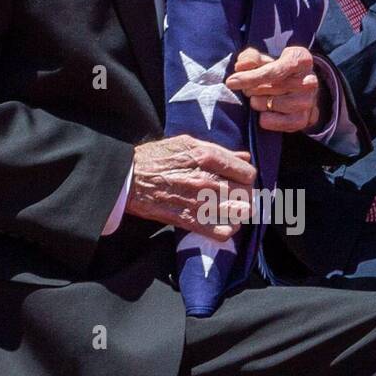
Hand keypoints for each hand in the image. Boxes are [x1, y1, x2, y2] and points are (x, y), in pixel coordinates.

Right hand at [126, 136, 255, 239]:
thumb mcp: (187, 143)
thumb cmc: (156, 157)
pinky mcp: (188, 221)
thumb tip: (244, 156)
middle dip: (245, 194)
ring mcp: (199, 202)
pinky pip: (222, 232)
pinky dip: (228, 230)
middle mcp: (207, 180)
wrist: (128, 178)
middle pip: (246, 194)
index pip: (247, 173)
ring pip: (239, 213)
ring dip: (239, 212)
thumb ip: (218, 150)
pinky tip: (223, 223)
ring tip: (232, 209)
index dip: (247, 177)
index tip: (241, 179)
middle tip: (236, 195)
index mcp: (208, 157)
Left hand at [226, 45, 319, 130]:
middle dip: (252, 89)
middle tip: (249, 89)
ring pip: (271, 104)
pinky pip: (277, 122)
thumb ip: (250, 58)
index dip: (251, 77)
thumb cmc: (276, 70)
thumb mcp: (264, 59)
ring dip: (258, 103)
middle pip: (271, 88)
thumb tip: (241, 67)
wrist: (297, 89)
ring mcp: (309, 101)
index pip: (274, 71)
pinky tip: (265, 112)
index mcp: (301, 59)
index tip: (231, 82)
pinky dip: (266, 119)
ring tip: (257, 99)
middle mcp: (310, 80)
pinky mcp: (305, 119)